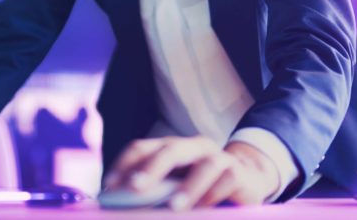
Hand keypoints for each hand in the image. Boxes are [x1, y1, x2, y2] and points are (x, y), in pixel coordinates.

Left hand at [103, 136, 279, 209]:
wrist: (247, 179)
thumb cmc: (201, 186)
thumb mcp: (174, 188)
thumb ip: (154, 194)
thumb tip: (125, 209)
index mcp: (171, 147)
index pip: (143, 148)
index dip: (124, 164)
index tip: (109, 185)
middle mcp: (194, 146)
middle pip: (170, 149)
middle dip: (151, 168)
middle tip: (134, 187)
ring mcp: (218, 157)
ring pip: (204, 166)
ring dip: (188, 187)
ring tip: (174, 207)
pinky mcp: (238, 173)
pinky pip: (227, 180)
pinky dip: (214, 194)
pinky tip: (204, 208)